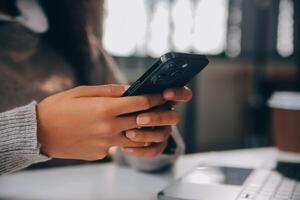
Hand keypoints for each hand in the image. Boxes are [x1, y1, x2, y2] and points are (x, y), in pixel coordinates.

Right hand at [37, 84, 165, 159]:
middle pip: (142, 121)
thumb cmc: (57, 108)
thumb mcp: (81, 92)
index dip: (155, 98)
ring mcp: (105, 143)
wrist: (38, 134)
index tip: (163, 95)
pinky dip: (118, 138)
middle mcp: (108, 128)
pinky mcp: (100, 153)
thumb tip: (128, 89)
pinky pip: (115, 145)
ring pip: (134, 138)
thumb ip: (107, 91)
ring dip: (140, 130)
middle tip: (158, 108)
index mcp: (105, 109)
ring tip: (139, 121)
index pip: (140, 103)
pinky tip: (108, 131)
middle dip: (153, 114)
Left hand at [123, 87, 191, 156]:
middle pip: (174, 117)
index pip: (183, 94)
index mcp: (164, 98)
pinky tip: (125, 148)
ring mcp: (164, 131)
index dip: (178, 93)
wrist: (112, 126)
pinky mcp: (157, 145)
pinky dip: (140, 150)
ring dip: (146, 135)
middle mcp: (168, 115)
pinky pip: (154, 150)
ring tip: (128, 134)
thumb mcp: (119, 94)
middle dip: (158, 118)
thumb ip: (125, 90)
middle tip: (139, 119)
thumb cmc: (118, 104)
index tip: (165, 94)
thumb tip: (128, 90)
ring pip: (162, 135)